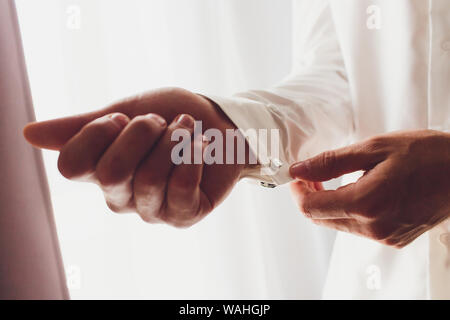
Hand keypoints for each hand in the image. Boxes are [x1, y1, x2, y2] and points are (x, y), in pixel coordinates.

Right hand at [24, 87, 245, 226]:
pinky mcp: (184, 216)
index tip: (122, 118)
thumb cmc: (171, 115)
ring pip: (149, 178)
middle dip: (142, 134)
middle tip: (162, 122)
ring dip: (173, 142)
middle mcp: (120, 197)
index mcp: (99, 171)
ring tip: (187, 129)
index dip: (96, 135)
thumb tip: (28, 134)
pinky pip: (181, 189)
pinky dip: (193, 157)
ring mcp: (152, 210)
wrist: (219, 122)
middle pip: (111, 173)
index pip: (71, 166)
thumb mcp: (126, 111)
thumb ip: (83, 127)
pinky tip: (202, 146)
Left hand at [289, 130, 449, 247]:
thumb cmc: (428, 155)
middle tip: (315, 173)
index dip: (297, 190)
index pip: (311, 208)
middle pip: (321, 218)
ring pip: (338, 223)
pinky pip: (358, 227)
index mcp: (366, 204)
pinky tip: (360, 189)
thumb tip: (299, 169)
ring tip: (339, 177)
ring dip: (330, 202)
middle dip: (310, 195)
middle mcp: (373, 228)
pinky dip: (350, 210)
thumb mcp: (375, 148)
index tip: (298, 174)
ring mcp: (384, 237)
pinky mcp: (393, 239)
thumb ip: (331, 161)